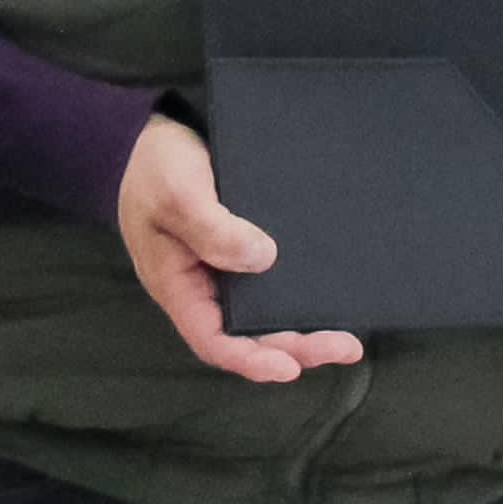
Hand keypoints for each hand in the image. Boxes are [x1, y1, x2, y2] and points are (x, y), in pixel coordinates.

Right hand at [117, 114, 365, 383]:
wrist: (156, 136)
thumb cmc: (155, 168)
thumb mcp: (178, 195)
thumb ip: (212, 229)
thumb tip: (263, 258)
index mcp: (179, 287)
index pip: (214, 339)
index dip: (251, 360)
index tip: (290, 368)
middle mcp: (205, 286)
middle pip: (249, 334)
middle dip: (296, 347)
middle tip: (346, 348)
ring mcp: (224, 269)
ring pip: (265, 313)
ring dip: (303, 327)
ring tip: (346, 338)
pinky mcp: (244, 245)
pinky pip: (272, 281)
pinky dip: (299, 294)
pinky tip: (331, 293)